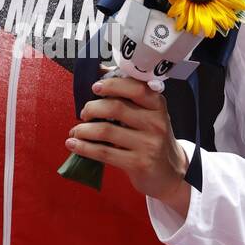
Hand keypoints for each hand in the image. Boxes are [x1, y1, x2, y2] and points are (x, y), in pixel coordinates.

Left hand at [64, 74, 189, 202]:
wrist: (169, 173)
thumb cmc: (152, 139)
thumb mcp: (149, 116)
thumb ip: (129, 97)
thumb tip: (100, 72)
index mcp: (157, 106)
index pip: (136, 88)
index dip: (112, 85)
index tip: (95, 87)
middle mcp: (156, 123)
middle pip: (116, 108)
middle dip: (92, 108)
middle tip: (83, 113)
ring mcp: (148, 144)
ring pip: (106, 130)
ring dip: (83, 130)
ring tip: (75, 131)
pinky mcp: (138, 163)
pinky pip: (104, 152)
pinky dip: (84, 147)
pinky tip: (74, 144)